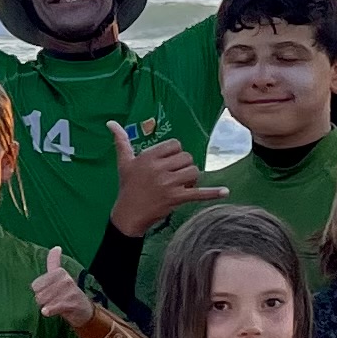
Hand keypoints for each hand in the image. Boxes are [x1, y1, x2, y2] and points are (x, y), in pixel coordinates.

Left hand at [32, 245, 92, 328]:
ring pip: (45, 301)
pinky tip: (46, 312)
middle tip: (51, 301)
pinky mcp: (71, 303)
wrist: (84, 309)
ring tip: (54, 306)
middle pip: (39, 294)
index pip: (36, 285)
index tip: (47, 292)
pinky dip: (48, 310)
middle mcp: (65, 279)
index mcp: (60, 272)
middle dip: (42, 300)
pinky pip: (53, 307)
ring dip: (46, 306)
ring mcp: (69, 292)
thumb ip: (54, 261)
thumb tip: (56, 247)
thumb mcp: (61, 275)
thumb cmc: (69, 292)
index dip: (39, 291)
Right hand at [106, 115, 222, 236]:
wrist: (128, 215)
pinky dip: (213, 193)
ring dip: (191, 179)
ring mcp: (168, 184)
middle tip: (174, 177)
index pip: (175, 145)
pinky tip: (225, 192)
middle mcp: (158, 168)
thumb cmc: (127, 187)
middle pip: (186, 158)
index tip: (167, 164)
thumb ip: (121, 140)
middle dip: (183, 167)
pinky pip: (198, 193)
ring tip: (181, 186)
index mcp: (148, 157)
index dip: (175, 154)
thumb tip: (111, 122)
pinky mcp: (176, 198)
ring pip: (194, 172)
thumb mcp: (124, 162)